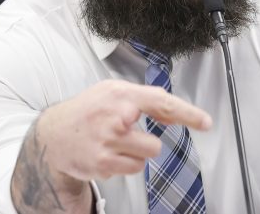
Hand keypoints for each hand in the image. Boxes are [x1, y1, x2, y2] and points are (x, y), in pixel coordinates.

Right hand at [40, 79, 211, 180]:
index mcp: (121, 94)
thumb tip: (175, 115)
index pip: (162, 102)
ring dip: (134, 153)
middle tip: (123, 134)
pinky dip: (123, 164)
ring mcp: (109, 141)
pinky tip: (106, 153)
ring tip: (114, 143)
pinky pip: (132, 168)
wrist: (53, 134)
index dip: (188, 113)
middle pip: (155, 142)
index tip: (206, 122)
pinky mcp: (103, 163)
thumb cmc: (89, 110)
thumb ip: (145, 100)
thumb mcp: (114, 92)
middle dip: (143, 141)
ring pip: (145, 156)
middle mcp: (115, 116)